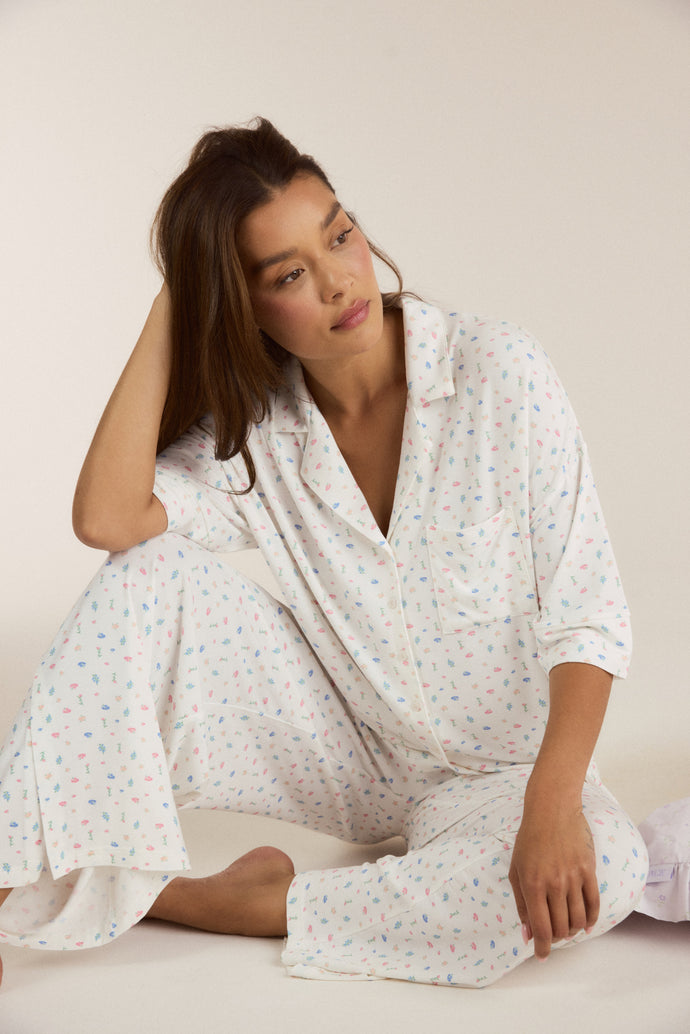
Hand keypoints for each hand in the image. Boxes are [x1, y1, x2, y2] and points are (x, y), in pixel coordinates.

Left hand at [508, 799, 598, 960]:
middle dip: (557, 937)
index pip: (542, 929)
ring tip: (567, 927)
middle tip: (553, 934)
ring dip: (573, 930)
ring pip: (578, 920)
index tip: (542, 955)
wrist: (552, 810)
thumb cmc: (529, 840)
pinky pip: (594, 904)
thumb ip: (522, 904)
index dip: (543, 948)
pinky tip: (586, 924)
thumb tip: (527, 935)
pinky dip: (591, 920)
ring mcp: (573, 878)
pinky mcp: (589, 870)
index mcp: (532, 885)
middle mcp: (554, 884)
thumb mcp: (516, 870)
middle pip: (562, 928)